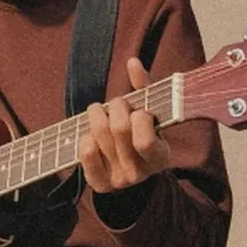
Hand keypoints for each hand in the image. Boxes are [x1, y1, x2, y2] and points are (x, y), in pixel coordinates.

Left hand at [79, 57, 169, 193]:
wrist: (129, 170)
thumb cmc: (140, 133)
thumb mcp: (150, 114)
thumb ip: (144, 88)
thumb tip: (132, 62)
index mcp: (160, 157)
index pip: (145, 139)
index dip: (139, 117)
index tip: (139, 111)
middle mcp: (140, 173)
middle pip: (119, 129)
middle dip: (116, 107)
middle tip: (117, 105)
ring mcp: (119, 180)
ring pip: (99, 135)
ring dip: (97, 114)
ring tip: (100, 113)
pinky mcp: (100, 184)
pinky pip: (86, 151)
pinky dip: (85, 136)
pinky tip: (90, 134)